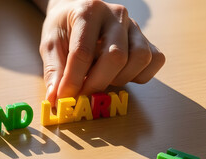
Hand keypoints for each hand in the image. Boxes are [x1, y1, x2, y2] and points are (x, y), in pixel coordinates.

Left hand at [40, 0, 164, 105]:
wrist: (77, 12)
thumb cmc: (64, 28)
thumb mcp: (51, 44)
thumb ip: (54, 71)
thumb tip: (55, 99)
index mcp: (88, 11)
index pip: (83, 52)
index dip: (73, 80)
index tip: (65, 97)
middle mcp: (116, 15)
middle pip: (116, 57)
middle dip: (97, 83)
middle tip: (82, 94)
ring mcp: (135, 25)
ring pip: (140, 59)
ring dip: (120, 79)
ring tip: (101, 78)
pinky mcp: (146, 37)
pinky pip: (154, 60)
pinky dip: (139, 75)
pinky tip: (118, 75)